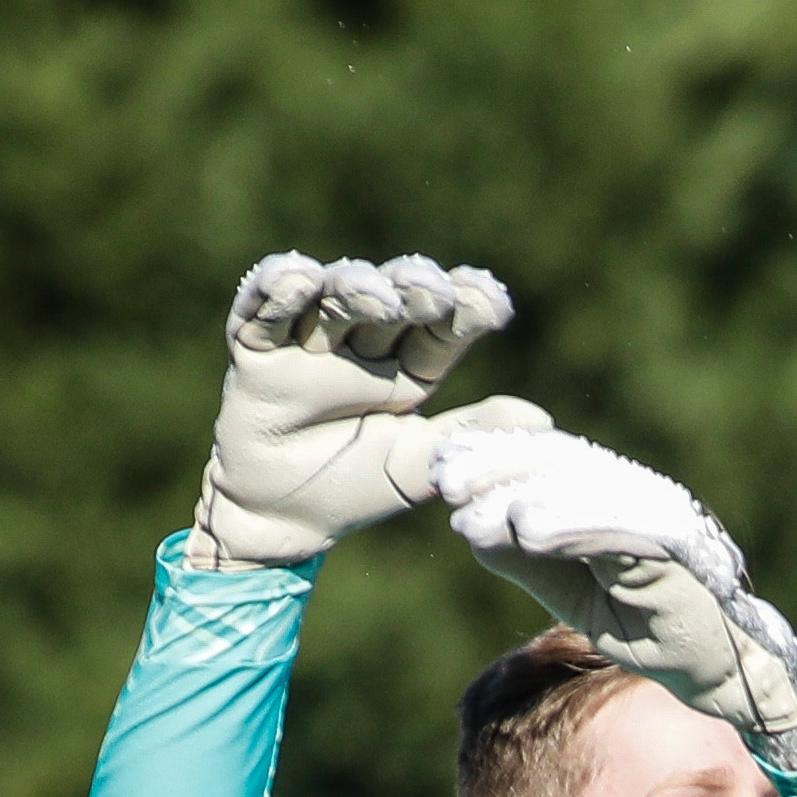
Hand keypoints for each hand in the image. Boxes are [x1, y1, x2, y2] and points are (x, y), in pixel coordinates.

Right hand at [189, 253, 537, 570]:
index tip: (495, 299)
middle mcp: (363, 345)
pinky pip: (259, 313)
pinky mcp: (254, 352)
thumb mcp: (422, 466)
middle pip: (390, 301)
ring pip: (330, 299)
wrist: (285, 521)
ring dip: (353, 288)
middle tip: (431, 293)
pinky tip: (297, 274)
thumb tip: (542, 420)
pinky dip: (275, 290)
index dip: (466, 307)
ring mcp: (309, 345)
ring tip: (373, 293)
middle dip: (412, 290)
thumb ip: (471, 437)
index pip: (443, 327)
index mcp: (411, 366)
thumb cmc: (358, 491)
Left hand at [432, 426, 796, 768]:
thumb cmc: (652, 630)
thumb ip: (528, 562)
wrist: (722, 670)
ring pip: (587, 488)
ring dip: (525, 493)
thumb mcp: (574, 595)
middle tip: (445, 479)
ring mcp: (662, 516)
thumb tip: (470, 525)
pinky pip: (619, 526)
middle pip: (563, 463)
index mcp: (616, 501)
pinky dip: (572, 523)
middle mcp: (641, 496)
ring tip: (473, 510)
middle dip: (500, 468)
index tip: (442, 471)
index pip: (551, 466)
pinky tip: (527, 528)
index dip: (497, 461)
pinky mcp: (679, 546)